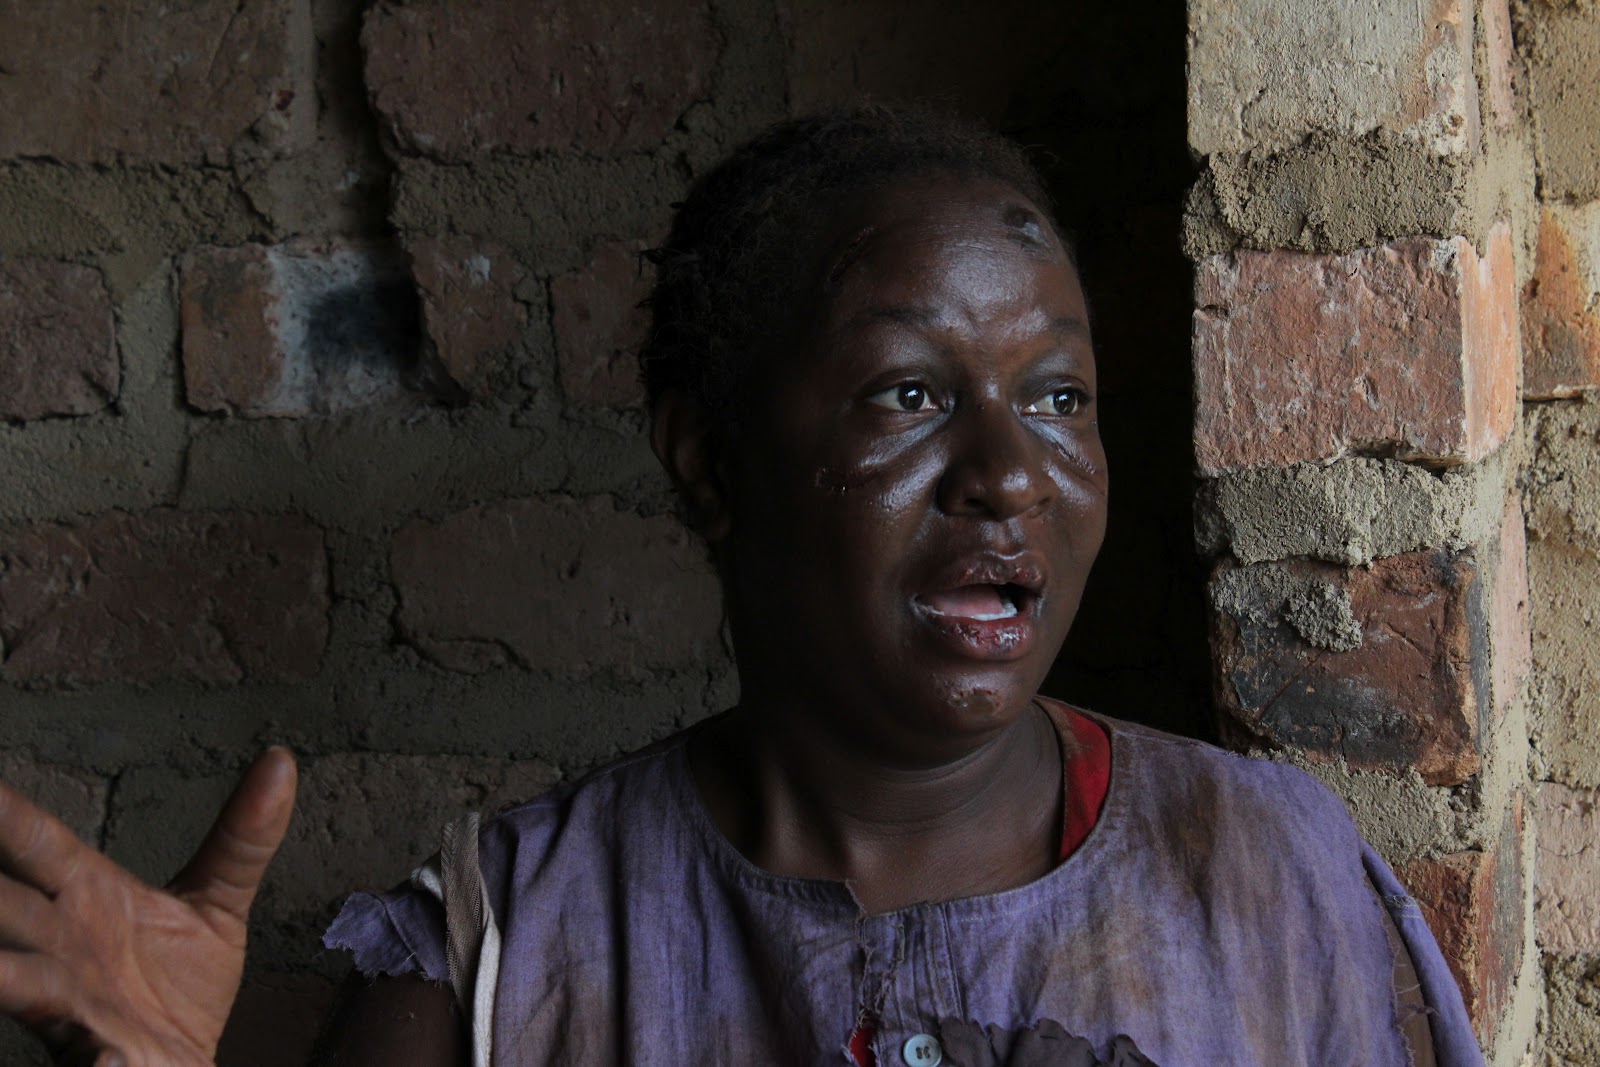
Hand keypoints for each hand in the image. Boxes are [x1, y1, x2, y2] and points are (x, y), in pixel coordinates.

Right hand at [0, 748, 297, 1066]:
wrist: (182, 1064)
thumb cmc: (179, 984)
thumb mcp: (217, 904)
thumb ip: (243, 837)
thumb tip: (281, 757)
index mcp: (87, 900)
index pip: (40, 847)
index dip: (9, 817)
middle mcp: (64, 949)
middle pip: (11, 910)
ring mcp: (73, 1006)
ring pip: (21, 984)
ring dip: (6, 974)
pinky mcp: (98, 1058)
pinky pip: (91, 1062)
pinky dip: (97, 1063)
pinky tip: (105, 1061)